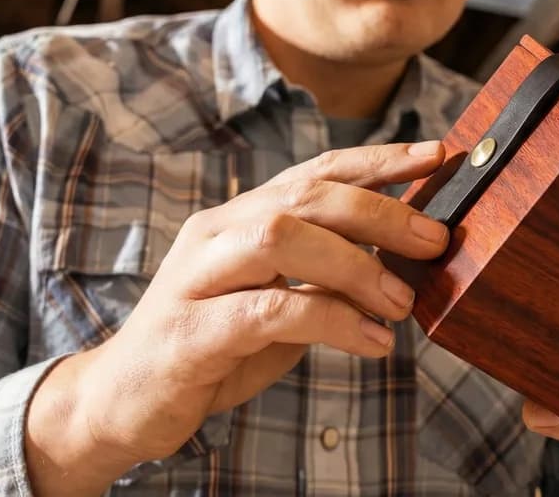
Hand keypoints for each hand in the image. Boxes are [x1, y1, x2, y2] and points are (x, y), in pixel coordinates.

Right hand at [74, 141, 448, 465]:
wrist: (122, 403)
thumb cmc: (213, 347)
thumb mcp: (279, 301)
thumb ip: (324, 275)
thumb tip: (403, 258)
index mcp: (239, 218)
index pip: (315, 171)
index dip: (377, 159)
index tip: (435, 155)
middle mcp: (216, 232)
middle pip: (303, 196)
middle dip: (379, 211)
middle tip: (435, 240)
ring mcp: (196, 277)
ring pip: (280, 237)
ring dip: (355, 265)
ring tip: (402, 301)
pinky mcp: (189, 330)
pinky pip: (267, 309)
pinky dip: (331, 320)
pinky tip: (372, 342)